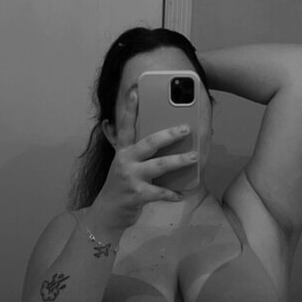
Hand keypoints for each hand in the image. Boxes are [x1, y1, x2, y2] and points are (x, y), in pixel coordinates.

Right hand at [93, 89, 197, 228]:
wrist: (108, 212)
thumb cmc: (120, 185)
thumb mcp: (121, 163)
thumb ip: (127, 146)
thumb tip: (121, 125)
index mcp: (123, 150)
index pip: (126, 125)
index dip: (130, 108)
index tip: (136, 90)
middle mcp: (126, 161)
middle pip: (149, 143)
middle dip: (169, 135)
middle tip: (186, 128)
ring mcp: (131, 178)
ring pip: (159, 166)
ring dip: (178, 161)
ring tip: (194, 157)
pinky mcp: (138, 195)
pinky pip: (160, 192)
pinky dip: (172, 194)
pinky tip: (182, 193)